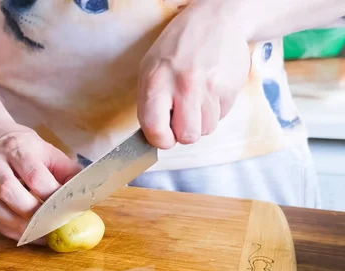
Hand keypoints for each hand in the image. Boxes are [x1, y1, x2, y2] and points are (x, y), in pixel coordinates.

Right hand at [0, 120, 81, 240]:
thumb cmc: (18, 144)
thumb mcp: (44, 148)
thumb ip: (64, 170)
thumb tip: (85, 193)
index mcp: (16, 147)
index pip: (35, 176)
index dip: (52, 196)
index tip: (69, 210)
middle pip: (10, 192)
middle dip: (34, 214)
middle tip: (55, 225)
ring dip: (19, 226)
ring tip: (41, 235)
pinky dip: (8, 230)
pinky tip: (26, 236)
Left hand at [137, 0, 251, 148]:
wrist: (217, 20)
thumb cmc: (177, 47)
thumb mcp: (151, 68)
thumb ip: (150, 103)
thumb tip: (155, 135)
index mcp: (156, 82)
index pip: (155, 129)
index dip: (161, 140)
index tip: (165, 136)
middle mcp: (183, 86)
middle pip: (187, 136)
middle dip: (185, 132)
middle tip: (183, 117)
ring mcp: (210, 88)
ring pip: (207, 129)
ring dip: (201, 120)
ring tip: (197, 97)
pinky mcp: (230, 88)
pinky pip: (222, 116)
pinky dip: (215, 109)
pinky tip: (210, 89)